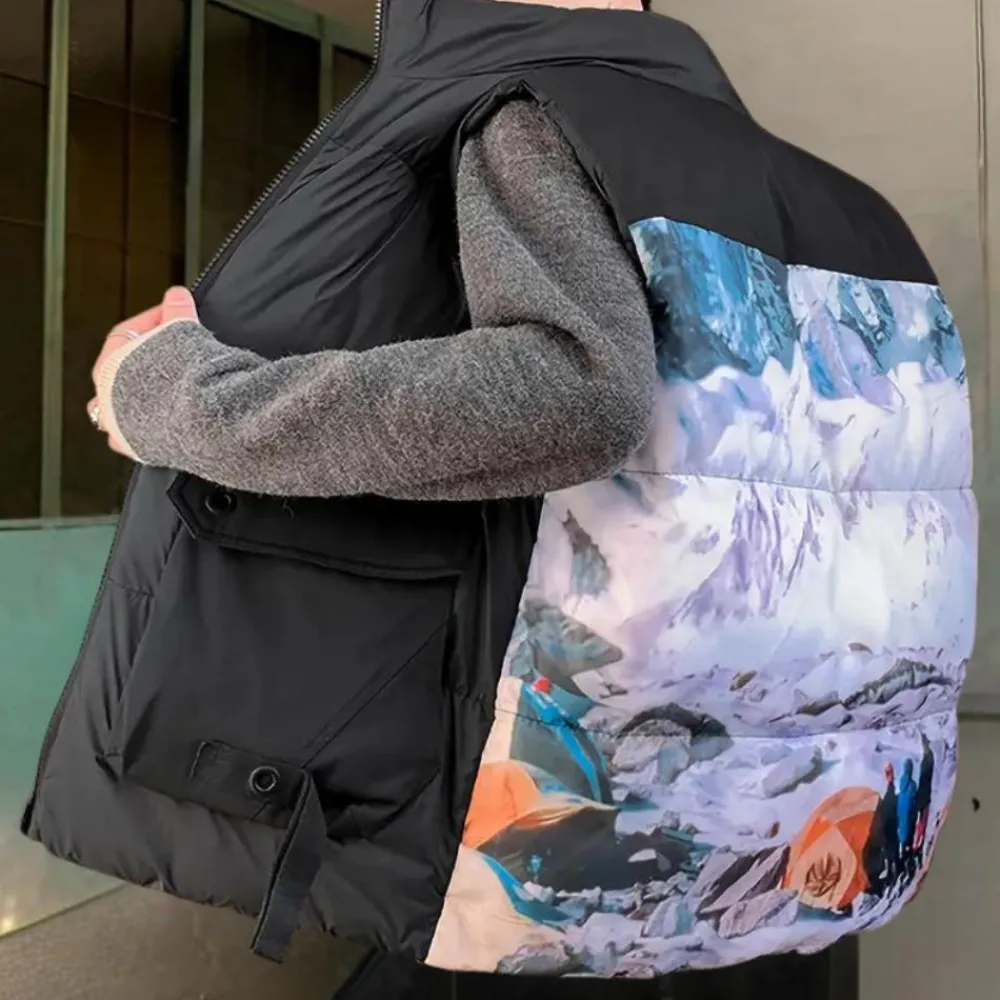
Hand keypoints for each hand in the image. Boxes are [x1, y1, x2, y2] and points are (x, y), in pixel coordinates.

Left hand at [88, 286, 198, 455]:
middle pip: (119, 370)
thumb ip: (176, 311)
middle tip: (172, 351)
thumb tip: (177, 296)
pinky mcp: (135, 448)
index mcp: (110, 365)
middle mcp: (106, 396)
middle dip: (144, 359)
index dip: (153, 322)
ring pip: (119, 406)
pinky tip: (161, 422)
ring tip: (165, 389)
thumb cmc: (184, 379)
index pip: (125, 334)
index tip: (174, 317)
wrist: (198, 419)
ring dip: (138, 396)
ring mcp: (117, 425)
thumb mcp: (181, 331)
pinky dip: (144, 428)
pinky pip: (133, 436)